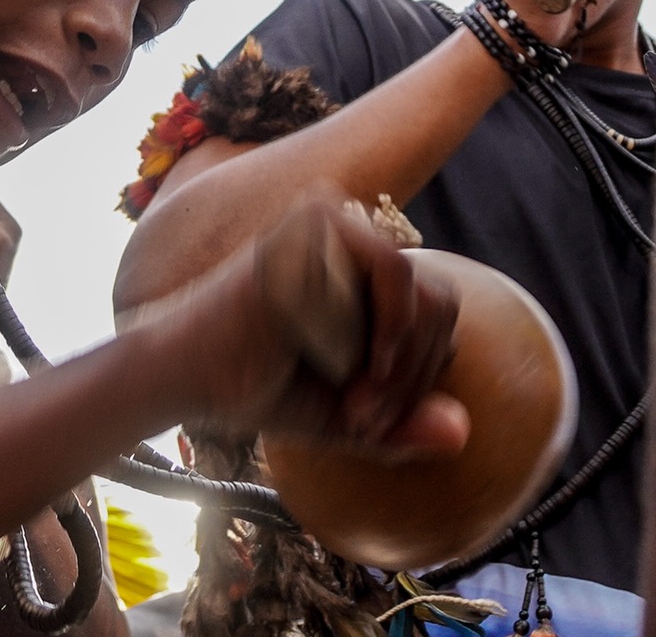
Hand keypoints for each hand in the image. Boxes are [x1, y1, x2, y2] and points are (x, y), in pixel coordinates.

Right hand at [162, 200, 466, 456]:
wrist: (191, 374)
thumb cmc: (259, 386)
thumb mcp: (347, 414)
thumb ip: (403, 422)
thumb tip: (464, 433)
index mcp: (357, 270)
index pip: (436, 310)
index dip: (421, 377)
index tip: (377, 424)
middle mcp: (349, 237)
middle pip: (441, 302)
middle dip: (415, 377)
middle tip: (368, 421)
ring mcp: (333, 222)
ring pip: (427, 293)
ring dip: (402, 365)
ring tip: (358, 409)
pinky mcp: (316, 223)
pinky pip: (395, 273)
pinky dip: (389, 333)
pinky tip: (356, 372)